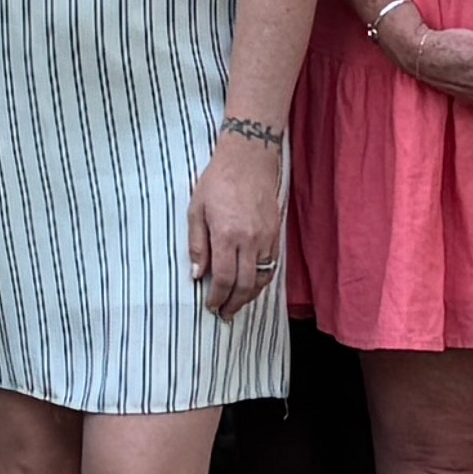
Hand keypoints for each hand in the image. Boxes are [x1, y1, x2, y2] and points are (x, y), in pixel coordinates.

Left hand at [189, 135, 283, 316]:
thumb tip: (197, 274)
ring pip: (262, 278)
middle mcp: (250, 240)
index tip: (210, 305)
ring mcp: (267, 238)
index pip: (224, 278)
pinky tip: (252, 285)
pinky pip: (271, 266)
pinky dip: (261, 280)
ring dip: (250, 296)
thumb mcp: (196, 209)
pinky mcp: (277, 234)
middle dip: (234, 304)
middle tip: (224, 313)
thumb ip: (197, 244)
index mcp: (227, 234)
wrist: (249, 159)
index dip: (217, 297)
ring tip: (237, 305)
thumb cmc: (218, 181)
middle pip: (245, 285)